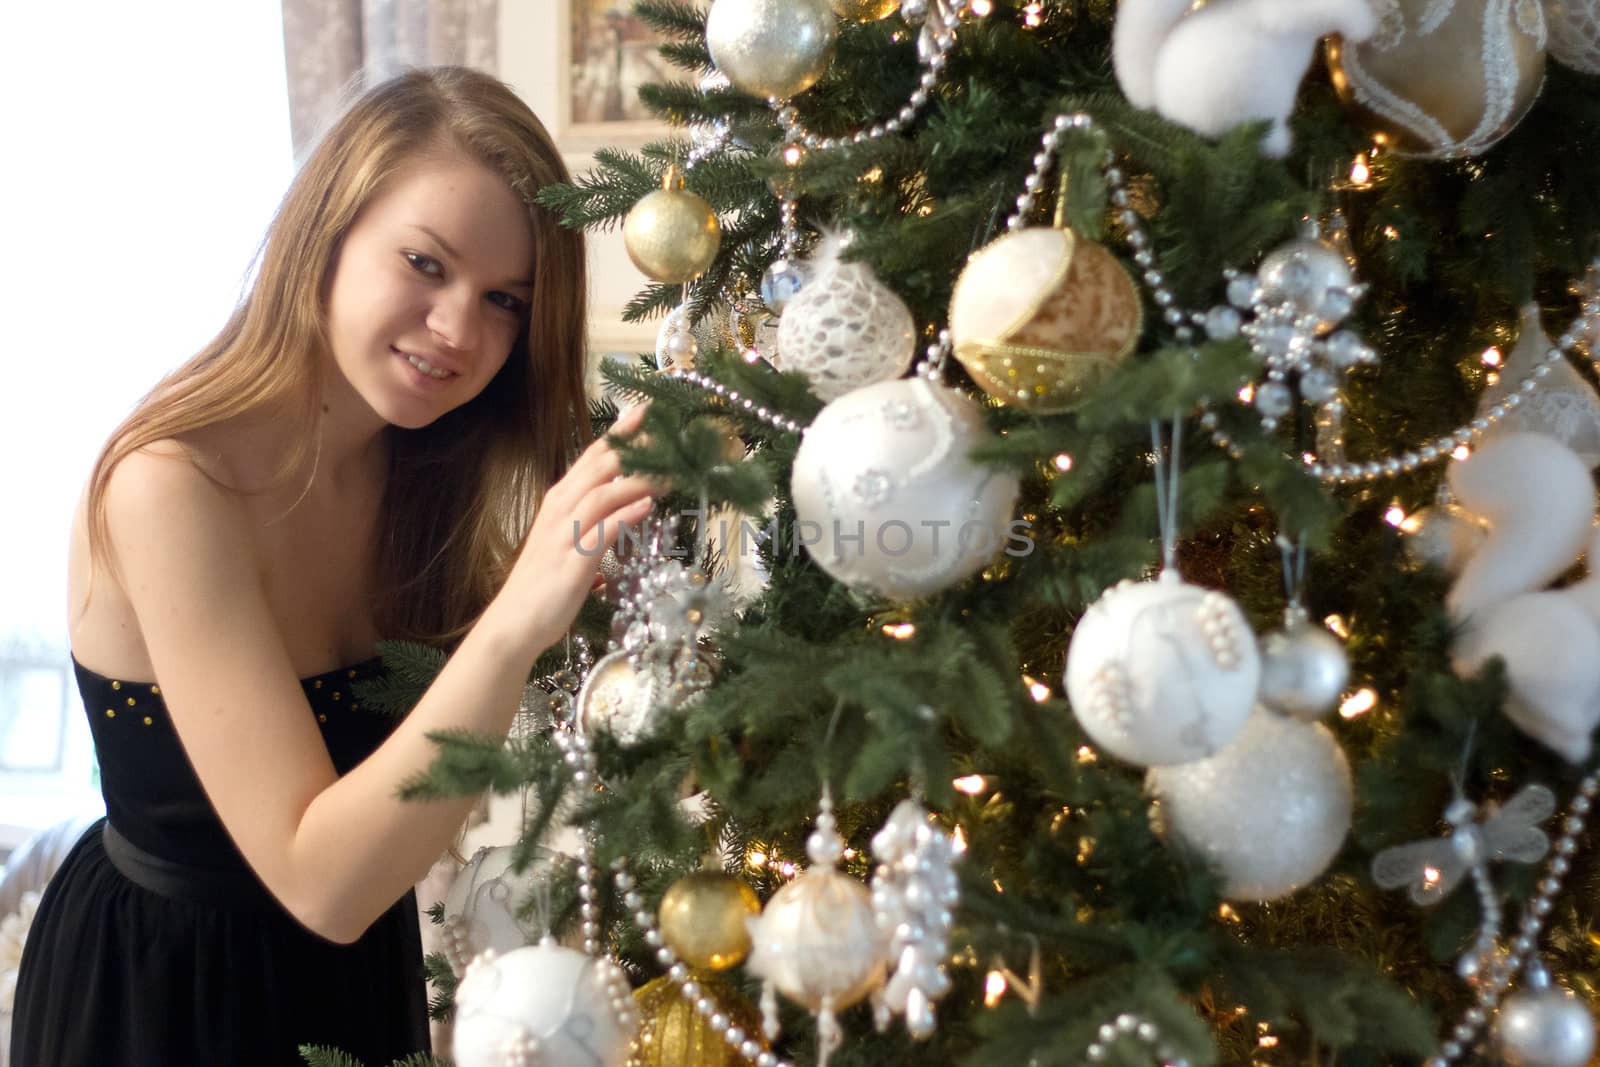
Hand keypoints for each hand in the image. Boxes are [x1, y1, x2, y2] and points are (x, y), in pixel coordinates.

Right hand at [498, 402, 658, 652]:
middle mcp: (560, 510)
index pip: (592, 457)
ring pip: (602, 494)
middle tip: (662, 426)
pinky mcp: (572, 560)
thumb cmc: (544, 583)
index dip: (618, 434)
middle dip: (630, 444)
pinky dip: (624, 515)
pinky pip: (601, 531)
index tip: (643, 411)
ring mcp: (564, 534)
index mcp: (559, 501)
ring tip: (668, 468)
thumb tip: (631, 506)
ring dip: (636, 479)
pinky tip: (646, 506)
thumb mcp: (571, 542)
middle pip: (598, 466)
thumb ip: (597, 521)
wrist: (514, 623)